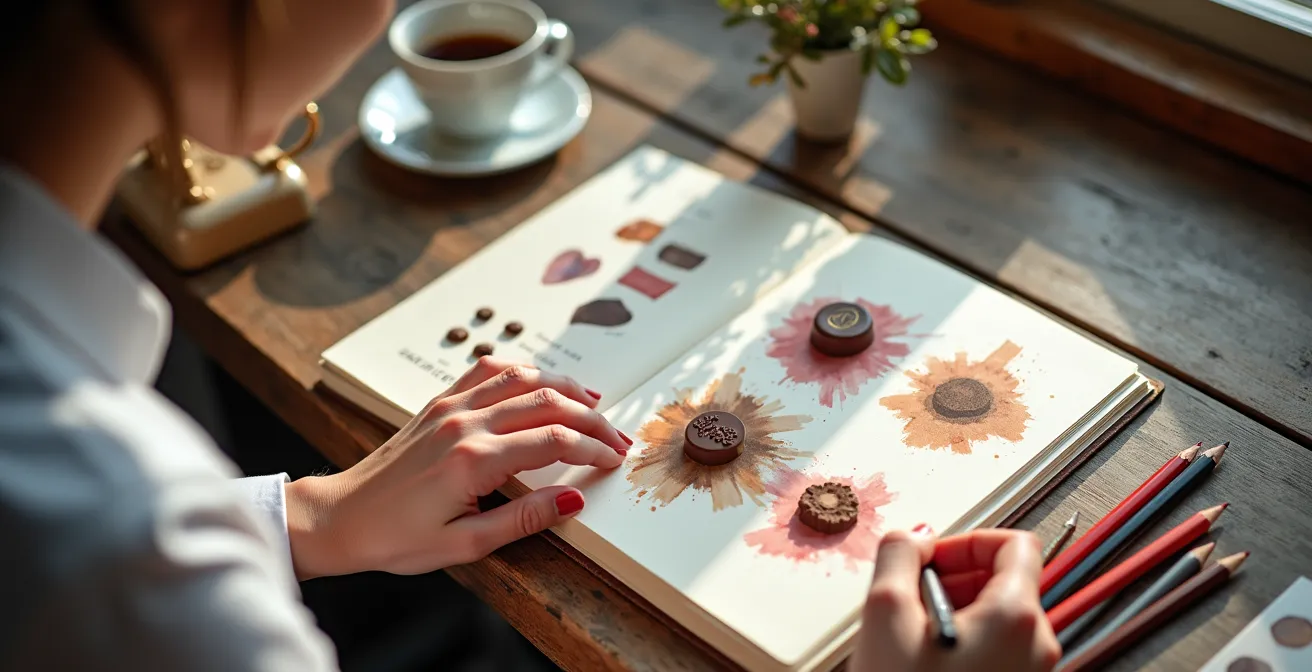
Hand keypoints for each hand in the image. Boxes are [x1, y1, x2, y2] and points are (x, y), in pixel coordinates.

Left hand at [284, 358, 628, 577]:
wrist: (340, 517)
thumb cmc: (394, 537)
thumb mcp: (464, 545)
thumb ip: (522, 519)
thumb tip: (572, 499)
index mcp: (473, 460)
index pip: (554, 441)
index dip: (593, 448)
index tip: (614, 460)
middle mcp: (465, 424)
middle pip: (547, 403)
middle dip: (591, 418)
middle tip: (616, 436)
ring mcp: (450, 407)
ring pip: (522, 377)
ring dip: (564, 387)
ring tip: (592, 403)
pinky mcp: (438, 403)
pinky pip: (488, 370)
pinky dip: (522, 370)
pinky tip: (539, 382)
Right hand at [849, 527, 1059, 671]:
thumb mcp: (885, 612)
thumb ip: (900, 554)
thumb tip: (913, 536)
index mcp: (1015, 616)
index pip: (1015, 543)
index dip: (967, 541)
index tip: (931, 557)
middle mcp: (1037, 645)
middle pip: (1007, 580)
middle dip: (955, 577)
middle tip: (913, 595)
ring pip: (999, 616)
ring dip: (955, 610)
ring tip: (914, 634)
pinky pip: (997, 649)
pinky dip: (964, 641)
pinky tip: (925, 660)